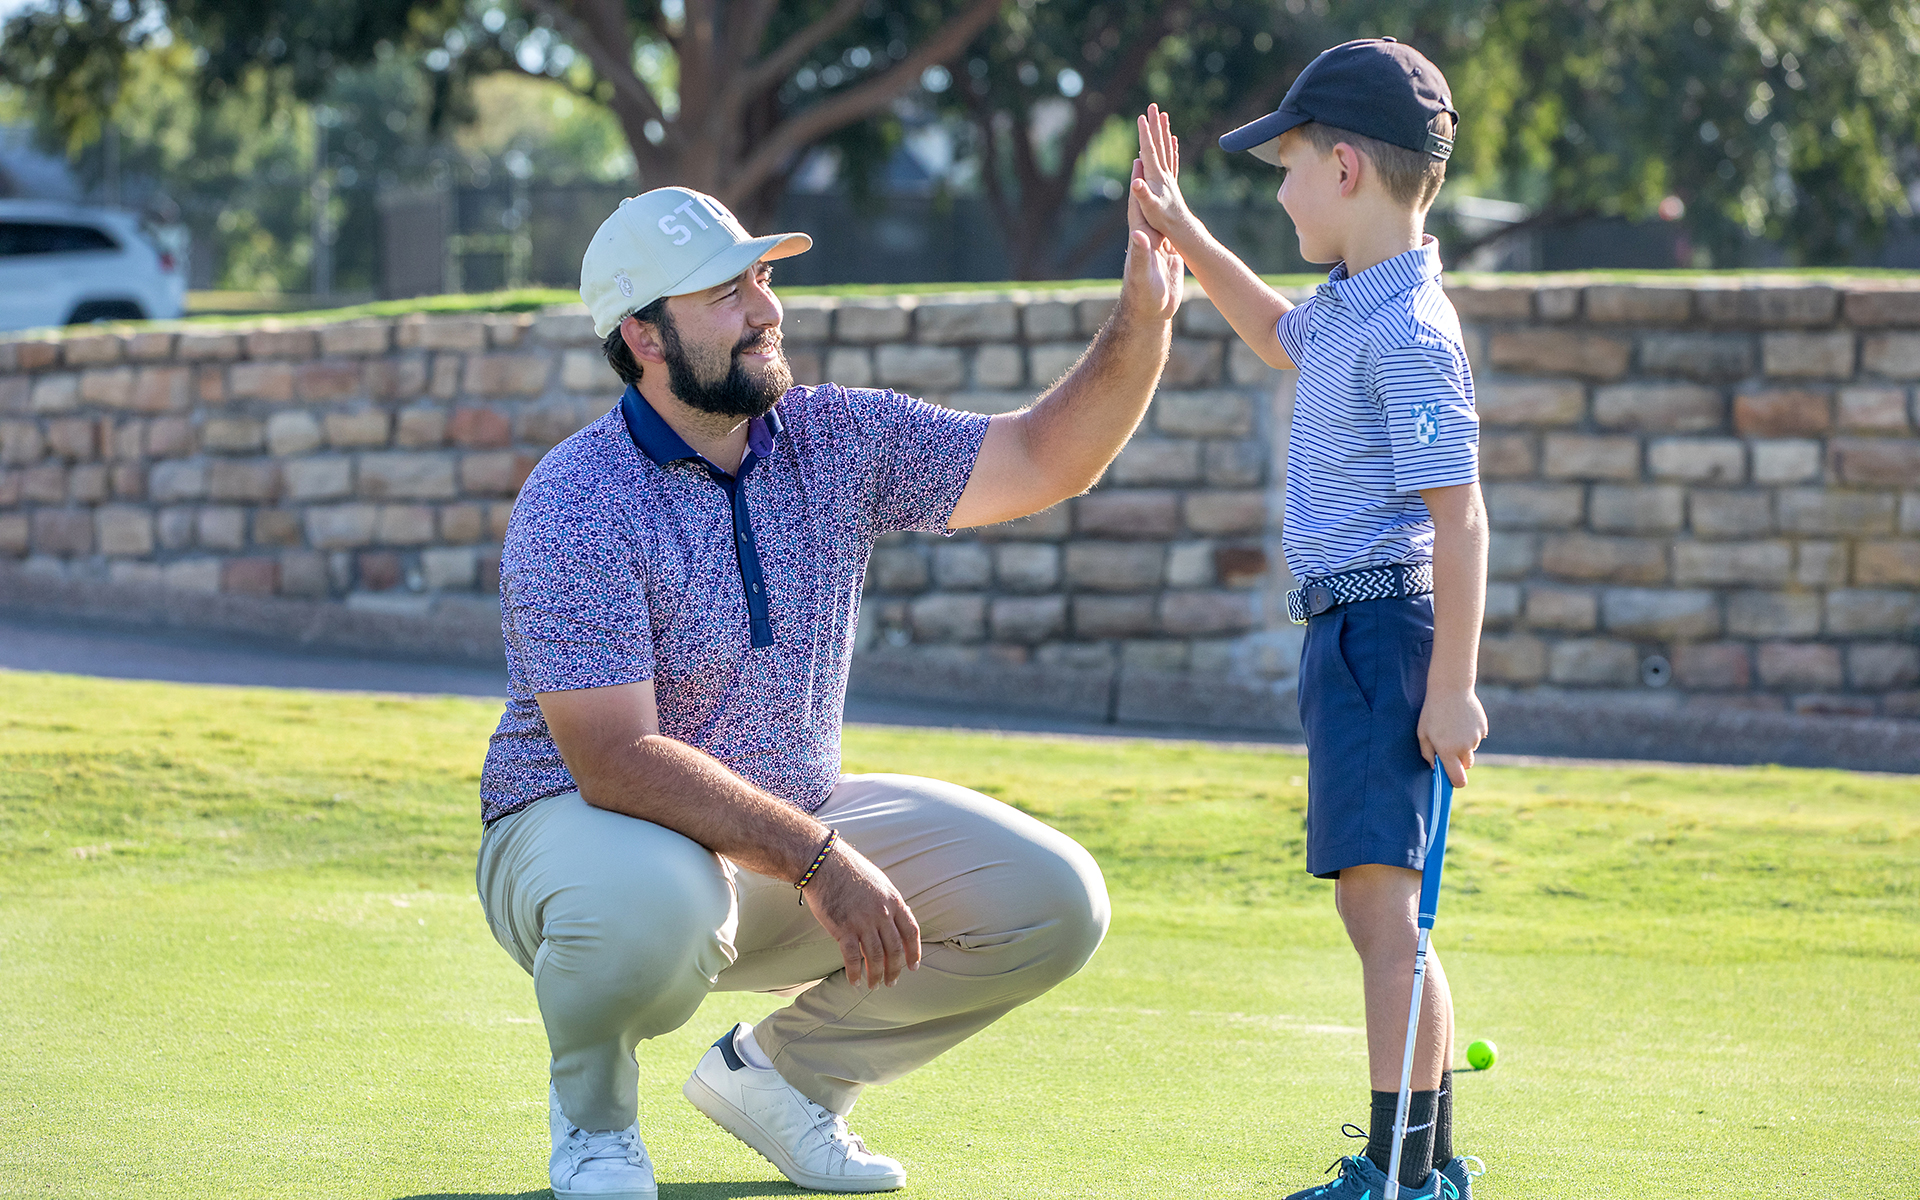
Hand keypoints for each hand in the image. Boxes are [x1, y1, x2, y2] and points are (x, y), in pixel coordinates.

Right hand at [802, 839, 920, 988]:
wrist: (823, 863)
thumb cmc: (850, 870)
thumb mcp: (879, 882)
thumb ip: (890, 902)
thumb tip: (899, 918)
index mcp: (893, 901)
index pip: (911, 932)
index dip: (914, 952)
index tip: (913, 967)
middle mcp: (882, 914)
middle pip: (894, 949)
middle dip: (895, 970)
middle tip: (892, 982)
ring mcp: (863, 922)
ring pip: (875, 957)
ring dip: (876, 975)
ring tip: (874, 985)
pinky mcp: (843, 929)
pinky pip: (852, 958)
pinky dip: (854, 973)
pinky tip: (855, 982)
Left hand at [1122, 160, 1183, 322]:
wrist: (1151, 315)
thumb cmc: (1144, 298)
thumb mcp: (1142, 274)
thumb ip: (1140, 254)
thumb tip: (1139, 233)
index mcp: (1141, 237)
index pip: (1138, 205)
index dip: (1138, 183)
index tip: (1139, 159)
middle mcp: (1147, 237)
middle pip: (1148, 202)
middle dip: (1149, 180)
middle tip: (1150, 154)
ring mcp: (1157, 245)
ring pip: (1160, 213)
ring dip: (1161, 194)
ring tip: (1164, 175)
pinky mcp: (1167, 254)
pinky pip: (1171, 229)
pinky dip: (1174, 216)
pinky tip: (1176, 209)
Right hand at [1130, 103, 1193, 243]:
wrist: (1181, 228)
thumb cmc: (1162, 221)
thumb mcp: (1149, 209)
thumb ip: (1142, 195)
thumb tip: (1136, 182)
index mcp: (1156, 176)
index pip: (1149, 150)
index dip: (1145, 134)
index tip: (1141, 117)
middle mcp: (1163, 173)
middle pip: (1159, 143)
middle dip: (1155, 124)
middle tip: (1153, 106)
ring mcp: (1168, 176)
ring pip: (1166, 148)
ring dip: (1163, 131)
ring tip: (1163, 116)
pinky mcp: (1171, 182)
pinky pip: (1171, 159)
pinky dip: (1171, 147)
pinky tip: (1173, 140)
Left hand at [1417, 687, 1487, 787]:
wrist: (1451, 688)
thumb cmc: (1433, 711)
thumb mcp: (1423, 732)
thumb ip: (1428, 753)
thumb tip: (1435, 767)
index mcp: (1448, 751)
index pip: (1458, 779)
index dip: (1456, 782)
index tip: (1451, 779)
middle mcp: (1464, 747)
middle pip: (1466, 766)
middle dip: (1458, 761)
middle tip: (1448, 745)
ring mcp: (1476, 738)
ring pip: (1471, 750)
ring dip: (1463, 744)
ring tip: (1453, 726)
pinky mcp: (1483, 728)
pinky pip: (1477, 737)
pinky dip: (1470, 733)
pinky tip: (1461, 720)